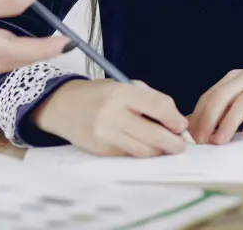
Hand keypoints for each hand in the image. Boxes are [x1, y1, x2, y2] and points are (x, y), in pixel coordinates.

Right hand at [32, 79, 188, 157]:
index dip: (175, 119)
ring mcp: (105, 135)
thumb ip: (150, 100)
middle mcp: (112, 114)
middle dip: (174, 143)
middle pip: (155, 135)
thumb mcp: (123, 86)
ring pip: (144, 151)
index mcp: (121, 92)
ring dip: (158, 150)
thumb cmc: (98, 94)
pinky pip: (129, 155)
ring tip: (162, 145)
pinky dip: (139, 151)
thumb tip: (177, 123)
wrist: (61, 105)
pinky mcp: (100, 151)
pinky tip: (138, 143)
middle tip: (180, 144)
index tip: (181, 125)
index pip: (159, 107)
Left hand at [189, 68, 242, 144]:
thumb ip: (222, 112)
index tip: (192, 137)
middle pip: (223, 96)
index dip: (199, 115)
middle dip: (210, 119)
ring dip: (230, 122)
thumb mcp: (242, 103)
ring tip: (221, 140)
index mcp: (234, 77)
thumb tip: (194, 128)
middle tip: (204, 141)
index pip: (210, 95)